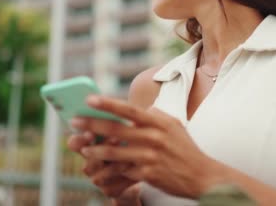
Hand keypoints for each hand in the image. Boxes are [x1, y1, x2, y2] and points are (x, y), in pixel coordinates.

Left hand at [76, 95, 222, 198]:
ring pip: (114, 152)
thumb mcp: (173, 125)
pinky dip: (108, 172)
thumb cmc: (184, 148)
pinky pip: (122, 172)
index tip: (89, 99)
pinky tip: (98, 172)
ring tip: (83, 149)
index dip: (107, 104)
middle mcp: (154, 137)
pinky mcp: (148, 174)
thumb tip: (137, 109)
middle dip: (91, 125)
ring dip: (95, 151)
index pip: (129, 109)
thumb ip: (154, 116)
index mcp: (158, 122)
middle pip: (116, 129)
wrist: (202, 175)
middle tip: (74, 122)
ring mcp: (150, 156)